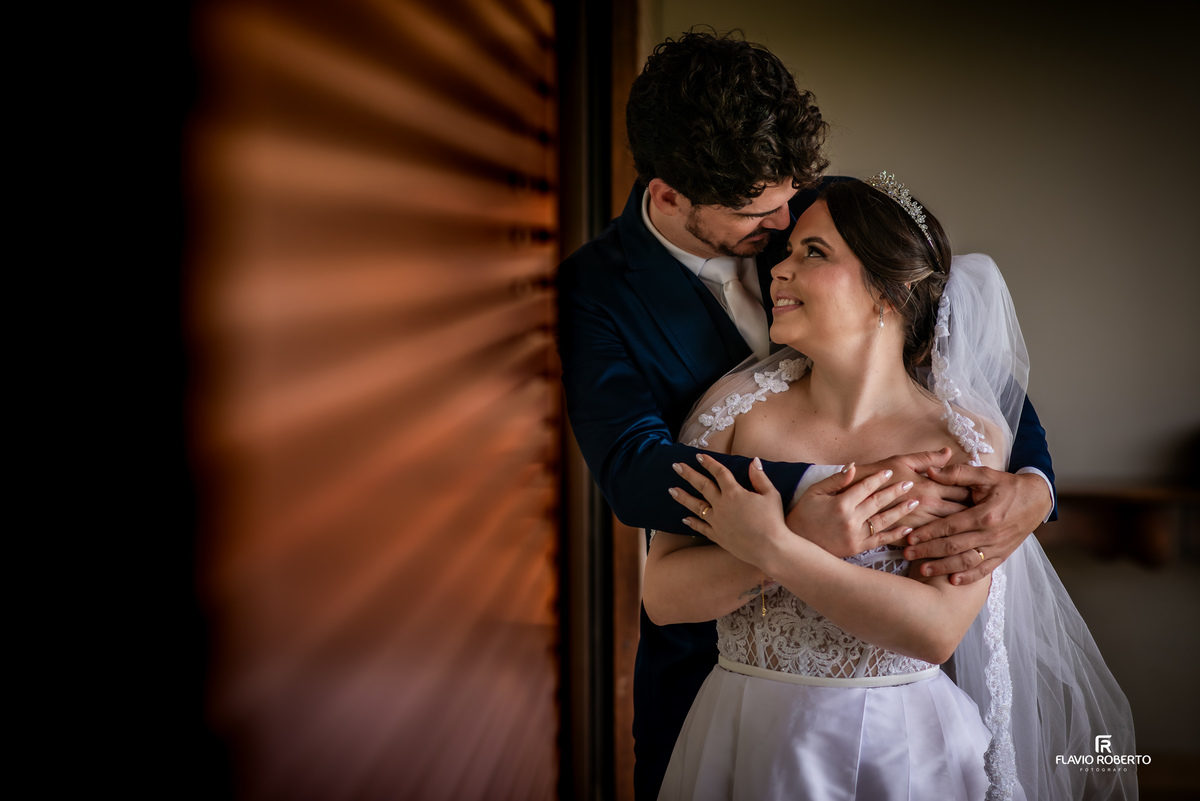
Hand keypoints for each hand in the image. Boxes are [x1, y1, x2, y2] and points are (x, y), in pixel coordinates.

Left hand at [668, 454, 790, 566]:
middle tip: (676, 466)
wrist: (770, 548)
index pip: (719, 473)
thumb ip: (759, 477)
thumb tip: (753, 461)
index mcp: (734, 492)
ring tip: (671, 490)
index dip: (709, 462)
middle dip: (688, 474)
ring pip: (696, 506)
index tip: (699, 456)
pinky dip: (692, 522)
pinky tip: (684, 518)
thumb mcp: (770, 494)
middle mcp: (722, 505)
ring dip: (683, 497)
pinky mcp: (717, 536)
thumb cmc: (774, 520)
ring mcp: (717, 521)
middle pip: (702, 486)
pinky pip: (701, 527)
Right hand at [786, 448, 967, 556]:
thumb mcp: (815, 492)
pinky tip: (908, 527)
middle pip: (878, 502)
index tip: (890, 471)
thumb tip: (854, 467)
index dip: (878, 478)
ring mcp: (856, 535)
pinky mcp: (858, 548)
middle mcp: (850, 520)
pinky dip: (896, 534)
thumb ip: (836, 480)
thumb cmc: (804, 514)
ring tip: (915, 501)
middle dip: (895, 491)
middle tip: (911, 484)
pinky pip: (881, 539)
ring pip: (884, 520)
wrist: (796, 544)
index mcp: (840, 504)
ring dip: (901, 510)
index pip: (864, 487)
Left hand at [904, 467, 1052, 583]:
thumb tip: (929, 471)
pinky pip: (984, 570)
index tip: (909, 537)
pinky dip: (969, 577)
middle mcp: (991, 534)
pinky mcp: (1003, 555)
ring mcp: (997, 547)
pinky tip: (952, 580)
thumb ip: (957, 473)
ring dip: (943, 567)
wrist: (1037, 499)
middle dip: (928, 551)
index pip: (950, 526)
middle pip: (954, 546)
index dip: (928, 532)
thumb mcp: (985, 475)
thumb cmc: (1007, 486)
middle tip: (907, 554)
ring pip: (966, 561)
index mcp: (984, 514)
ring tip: (922, 569)